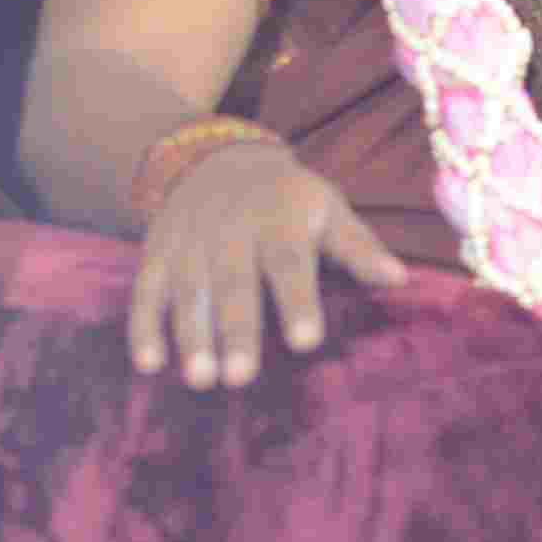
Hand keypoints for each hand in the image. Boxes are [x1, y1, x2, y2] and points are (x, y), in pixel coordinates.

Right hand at [128, 136, 407, 390]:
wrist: (219, 160)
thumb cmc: (288, 200)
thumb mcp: (328, 209)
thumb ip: (358, 247)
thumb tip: (399, 279)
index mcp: (279, 220)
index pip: (289, 262)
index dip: (297, 301)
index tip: (306, 342)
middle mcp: (230, 231)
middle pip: (233, 284)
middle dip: (236, 331)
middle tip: (240, 378)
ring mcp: (189, 244)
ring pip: (188, 293)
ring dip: (191, 337)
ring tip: (200, 380)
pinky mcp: (156, 255)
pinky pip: (145, 292)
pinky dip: (143, 327)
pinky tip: (147, 365)